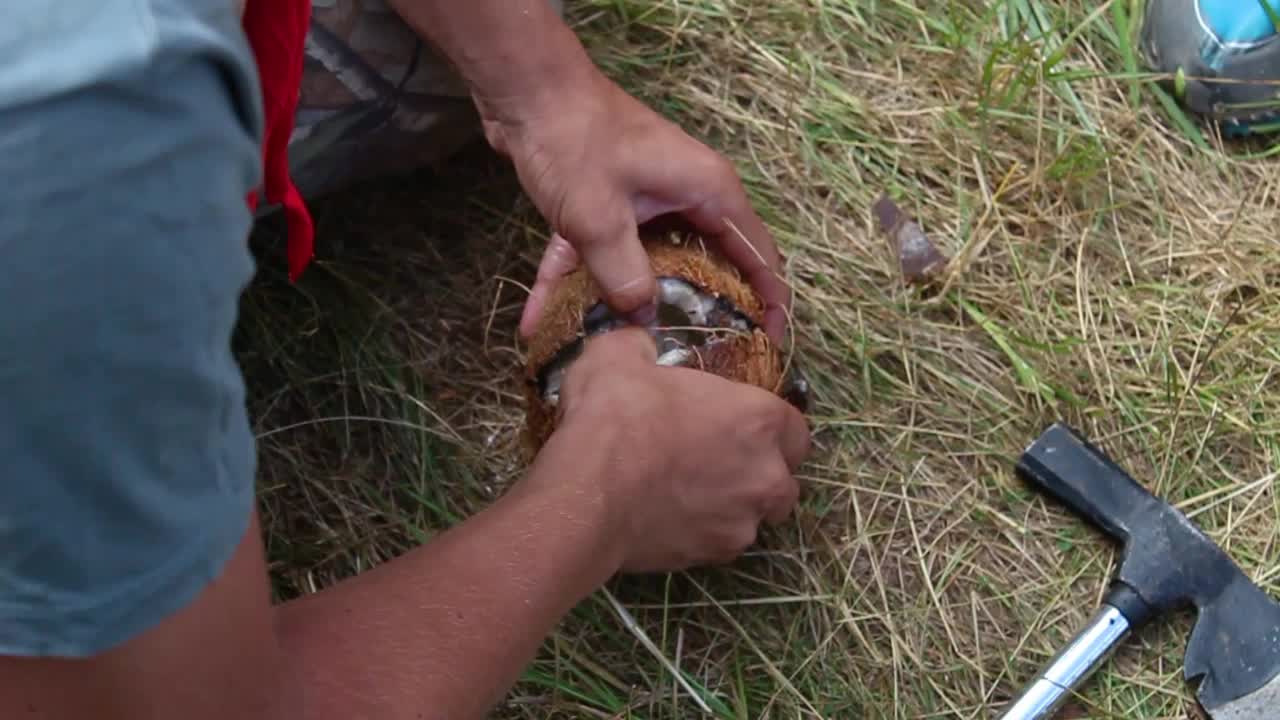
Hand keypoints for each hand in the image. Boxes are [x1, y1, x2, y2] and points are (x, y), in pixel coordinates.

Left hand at [474, 65, 789, 342]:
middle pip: (703, 266)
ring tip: (617, 357)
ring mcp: (643, 201)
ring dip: (622, 305)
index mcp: (707, 192)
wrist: (524, 93)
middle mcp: (684, 196)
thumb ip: (626, 275)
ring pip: (644, 264)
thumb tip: (644, 319)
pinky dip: (569, 280)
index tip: (766, 347)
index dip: (768, 301)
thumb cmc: (575, 142)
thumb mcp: (601, 219)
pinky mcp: (604, 204)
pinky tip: (537, 322)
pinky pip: (595, 253)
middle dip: (693, 314)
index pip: (756, 253)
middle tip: (688, 364)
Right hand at [546, 327, 810, 572]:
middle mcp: (766, 474)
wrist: (588, 491)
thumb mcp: (621, 355)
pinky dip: (702, 533)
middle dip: (759, 474)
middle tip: (716, 463)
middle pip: (783, 480)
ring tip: (689, 495)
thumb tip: (638, 345)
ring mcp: (743, 521)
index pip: (796, 429)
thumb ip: (642, 347)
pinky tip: (668, 520)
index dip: (770, 429)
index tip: (742, 427)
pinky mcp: (713, 556)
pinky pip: (720, 544)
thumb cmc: (615, 416)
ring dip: (732, 507)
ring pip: (754, 517)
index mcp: (759, 418)